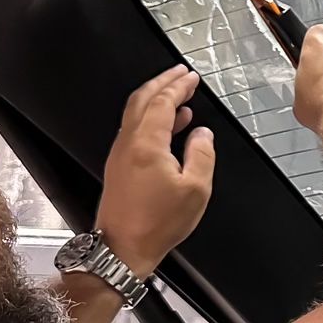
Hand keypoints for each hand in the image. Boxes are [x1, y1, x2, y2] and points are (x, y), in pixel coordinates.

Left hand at [94, 66, 216, 277]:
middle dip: (162, 83)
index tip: (190, 76)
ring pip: (134, 113)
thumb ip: (202, 155)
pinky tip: (169, 126)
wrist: (122, 248)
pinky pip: (134, 130)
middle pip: (142, 100)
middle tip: (180, 74)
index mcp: (146, 144)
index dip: (177, 85)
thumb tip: (203, 134)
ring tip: (178, 96)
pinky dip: (151, 118)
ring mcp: (120, 154)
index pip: (162, 102)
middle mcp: (128, 143)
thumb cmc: (157, 223)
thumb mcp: (195, 190)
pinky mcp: (118, 166)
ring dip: (155, 99)